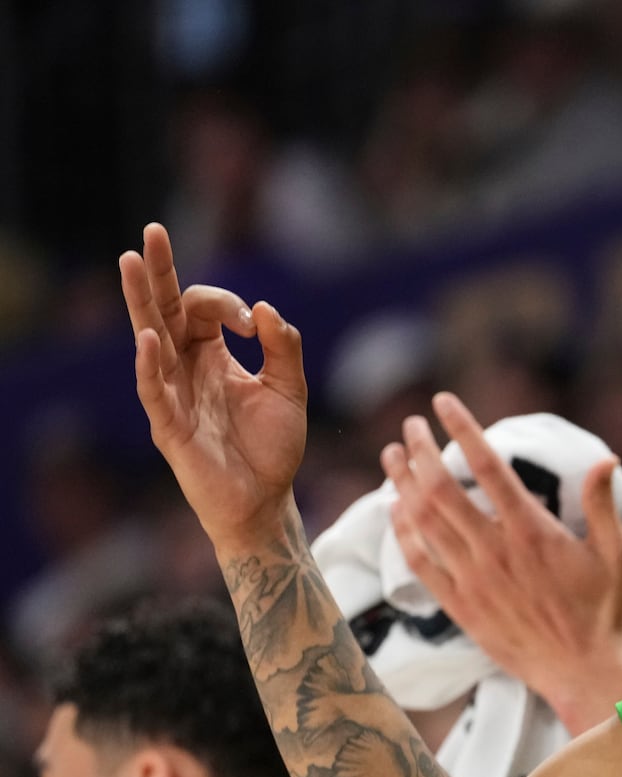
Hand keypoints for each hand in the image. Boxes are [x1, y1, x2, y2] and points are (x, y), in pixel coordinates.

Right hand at [123, 223, 307, 550]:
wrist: (267, 500)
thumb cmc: (272, 447)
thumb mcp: (290, 390)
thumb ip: (284, 348)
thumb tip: (266, 309)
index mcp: (212, 357)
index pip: (203, 309)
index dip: (226, 303)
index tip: (254, 322)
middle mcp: (185, 369)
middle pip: (164, 310)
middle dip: (159, 272)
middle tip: (151, 231)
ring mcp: (172, 395)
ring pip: (150, 339)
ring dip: (142, 302)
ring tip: (131, 262)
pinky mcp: (169, 426)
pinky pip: (154, 390)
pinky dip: (150, 364)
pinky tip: (149, 338)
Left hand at [382, 392, 621, 729]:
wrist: (584, 673)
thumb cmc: (606, 613)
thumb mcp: (617, 554)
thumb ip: (602, 505)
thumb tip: (606, 458)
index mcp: (532, 532)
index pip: (487, 466)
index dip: (462, 429)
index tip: (443, 403)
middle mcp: (495, 552)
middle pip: (442, 488)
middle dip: (420, 451)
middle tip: (410, 427)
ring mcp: (473, 580)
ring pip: (424, 522)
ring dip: (403, 484)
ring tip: (391, 457)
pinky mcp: (461, 607)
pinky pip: (420, 563)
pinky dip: (403, 533)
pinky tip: (395, 512)